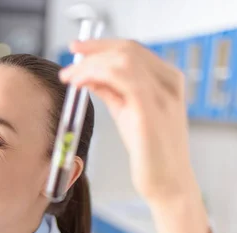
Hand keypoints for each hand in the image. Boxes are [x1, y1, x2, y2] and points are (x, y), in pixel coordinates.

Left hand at [59, 39, 197, 204]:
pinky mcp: (149, 112)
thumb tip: (89, 75)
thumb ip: (112, 91)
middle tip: (68, 63)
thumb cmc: (151, 152)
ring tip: (70, 77)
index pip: (133, 49)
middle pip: (127, 50)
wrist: (168, 183)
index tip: (78, 49)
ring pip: (123, 60)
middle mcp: (168, 83)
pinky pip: (122, 79)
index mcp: (167, 80)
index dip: (101, 45)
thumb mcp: (128, 113)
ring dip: (90, 64)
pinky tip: (80, 84)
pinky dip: (96, 75)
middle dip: (92, 51)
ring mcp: (161, 96)